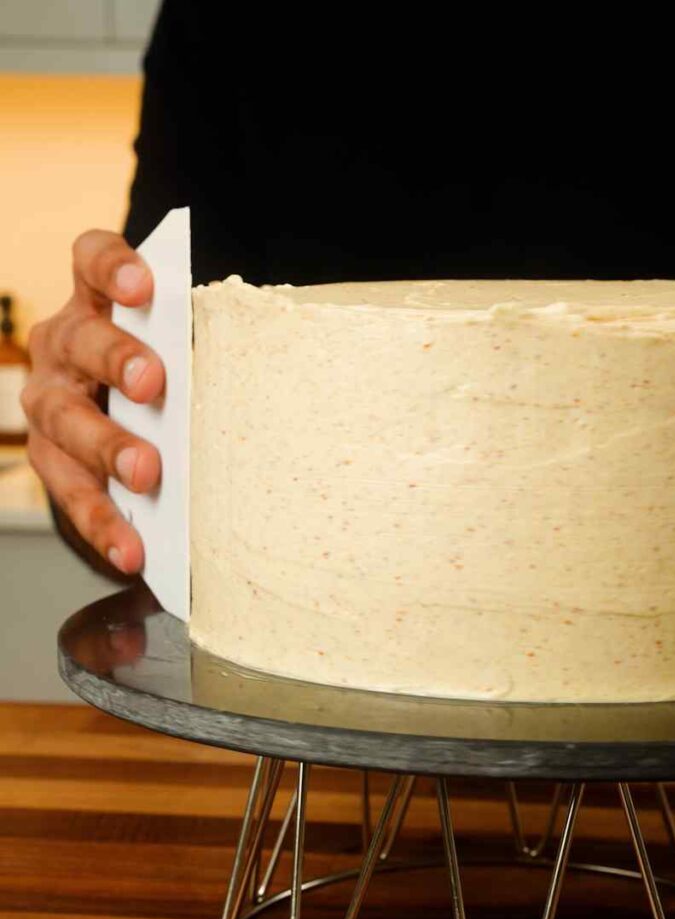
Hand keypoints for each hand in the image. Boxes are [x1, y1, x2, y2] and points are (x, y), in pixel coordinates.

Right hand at [22, 230, 163, 573]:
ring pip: (66, 420)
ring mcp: (49, 403)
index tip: (144, 286)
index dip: (112, 267)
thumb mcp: (178, 351)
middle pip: (79, 342)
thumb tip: (272, 371)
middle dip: (115, 361)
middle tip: (152, 383)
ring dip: (107, 447)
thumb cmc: (166, 373)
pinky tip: (132, 549)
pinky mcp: (50, 460)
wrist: (126, 422)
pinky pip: (71, 494)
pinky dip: (104, 523)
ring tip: (146, 474)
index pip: (90, 260)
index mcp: (96, 302)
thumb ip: (197, 349)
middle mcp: (62, 346)